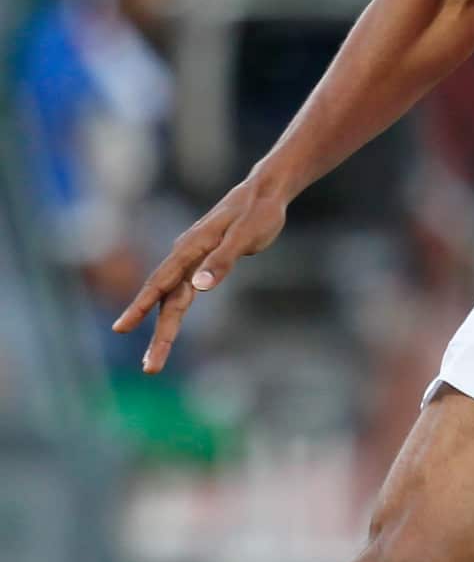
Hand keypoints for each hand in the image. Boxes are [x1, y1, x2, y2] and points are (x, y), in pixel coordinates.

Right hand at [113, 174, 287, 372]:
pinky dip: (174, 312)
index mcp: (191, 248)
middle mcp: (185, 254)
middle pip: (165, 300)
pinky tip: (167, 329)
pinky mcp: (201, 262)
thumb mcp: (245, 236)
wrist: (264, 192)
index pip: (162, 283)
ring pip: (172, 300)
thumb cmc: (259, 212)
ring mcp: (191, 259)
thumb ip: (222, 261)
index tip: (121, 328)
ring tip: (154, 361)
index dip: (142, 306)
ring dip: (164, 330)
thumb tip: (199, 288)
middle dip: (158, 335)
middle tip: (150, 368)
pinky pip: (182, 292)